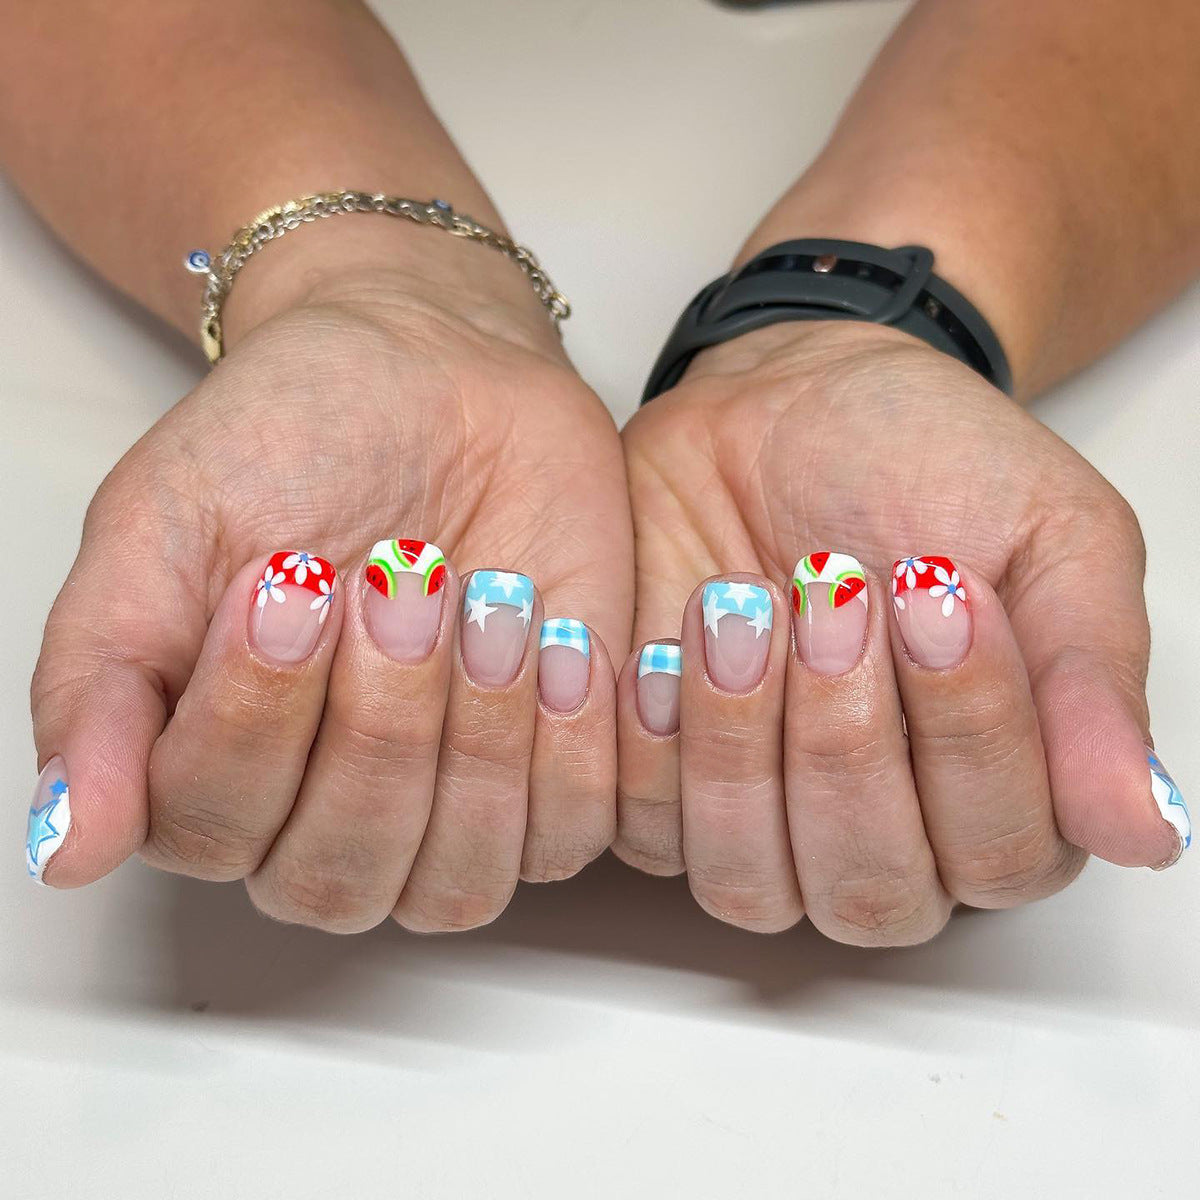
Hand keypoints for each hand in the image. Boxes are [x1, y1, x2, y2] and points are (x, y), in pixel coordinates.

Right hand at [27, 232, 631, 932]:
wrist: (440, 375)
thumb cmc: (295, 441)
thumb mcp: (162, 528)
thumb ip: (98, 682)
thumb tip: (64, 848)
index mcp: (211, 768)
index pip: (213, 831)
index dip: (254, 716)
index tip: (286, 575)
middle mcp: (326, 813)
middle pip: (339, 876)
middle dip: (377, 722)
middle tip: (400, 575)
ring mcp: (447, 807)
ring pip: (457, 880)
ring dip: (474, 735)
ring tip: (486, 595)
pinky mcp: (550, 777)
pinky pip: (566, 837)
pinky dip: (568, 744)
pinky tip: (557, 637)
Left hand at [617, 320, 1186, 943]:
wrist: (777, 405)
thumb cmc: (921, 463)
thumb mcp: (1050, 535)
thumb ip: (1089, 680)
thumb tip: (1147, 830)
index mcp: (1002, 797)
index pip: (1003, 855)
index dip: (972, 736)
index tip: (942, 588)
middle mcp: (884, 837)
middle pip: (872, 890)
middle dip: (847, 741)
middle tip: (834, 593)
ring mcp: (762, 826)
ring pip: (750, 882)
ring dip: (740, 743)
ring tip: (742, 600)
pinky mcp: (662, 791)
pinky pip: (643, 831)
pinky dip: (653, 740)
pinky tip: (663, 646)